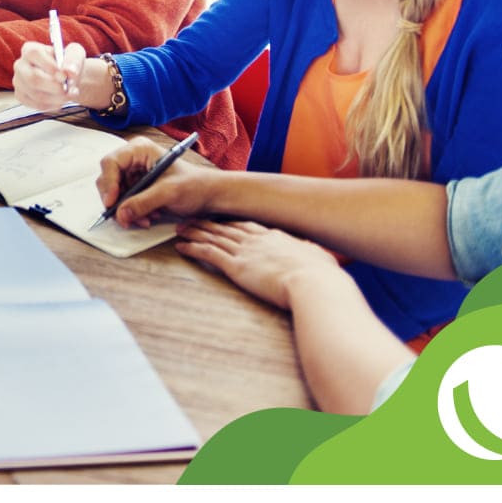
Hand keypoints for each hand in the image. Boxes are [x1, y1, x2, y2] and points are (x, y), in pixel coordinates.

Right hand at [13, 39, 85, 111]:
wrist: (66, 77)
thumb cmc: (68, 63)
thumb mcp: (75, 54)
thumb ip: (74, 60)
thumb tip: (70, 71)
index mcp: (30, 49)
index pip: (33, 54)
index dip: (49, 65)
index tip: (64, 76)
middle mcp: (20, 65)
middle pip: (32, 78)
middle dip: (54, 87)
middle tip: (67, 89)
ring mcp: (19, 82)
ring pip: (36, 95)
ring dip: (58, 98)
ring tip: (70, 94)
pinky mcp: (21, 96)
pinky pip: (37, 105)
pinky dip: (53, 105)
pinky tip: (61, 99)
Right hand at [96, 136, 217, 226]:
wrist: (208, 195)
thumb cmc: (195, 185)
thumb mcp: (169, 192)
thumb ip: (143, 202)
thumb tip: (120, 214)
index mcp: (140, 150)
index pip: (111, 163)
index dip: (108, 183)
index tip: (112, 203)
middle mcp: (133, 160)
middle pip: (108, 179)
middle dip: (117, 201)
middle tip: (125, 218)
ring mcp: (133, 174)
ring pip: (114, 194)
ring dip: (126, 210)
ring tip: (145, 219)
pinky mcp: (136, 188)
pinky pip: (123, 202)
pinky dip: (132, 213)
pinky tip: (148, 217)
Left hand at [175, 219, 341, 311]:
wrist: (314, 283)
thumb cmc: (321, 276)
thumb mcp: (319, 259)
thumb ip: (312, 254)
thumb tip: (318, 255)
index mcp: (276, 237)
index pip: (248, 226)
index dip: (232, 223)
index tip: (222, 220)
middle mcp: (257, 240)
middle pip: (226, 228)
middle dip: (207, 223)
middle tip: (192, 219)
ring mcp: (245, 251)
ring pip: (213, 237)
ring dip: (194, 232)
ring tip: (180, 229)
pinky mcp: (236, 266)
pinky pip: (208, 254)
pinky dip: (192, 249)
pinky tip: (181, 247)